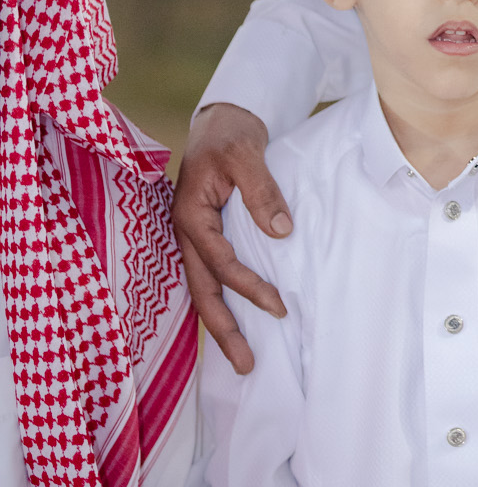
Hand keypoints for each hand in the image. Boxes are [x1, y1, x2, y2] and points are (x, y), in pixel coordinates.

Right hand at [173, 101, 291, 372]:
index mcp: (190, 215)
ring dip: (222, 323)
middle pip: (202, 291)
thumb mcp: (245, 154)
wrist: (221, 121)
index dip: (248, 287)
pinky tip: (239, 322)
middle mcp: (186, 232)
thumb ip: (261, 191)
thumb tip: (280, 232)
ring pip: (204, 289)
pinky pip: (213, 276)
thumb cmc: (231, 135)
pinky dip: (224, 301)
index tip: (279, 306)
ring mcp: (194, 237)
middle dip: (223, 330)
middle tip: (246, 365)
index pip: (221, 263)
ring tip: (243, 358)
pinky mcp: (206, 237)